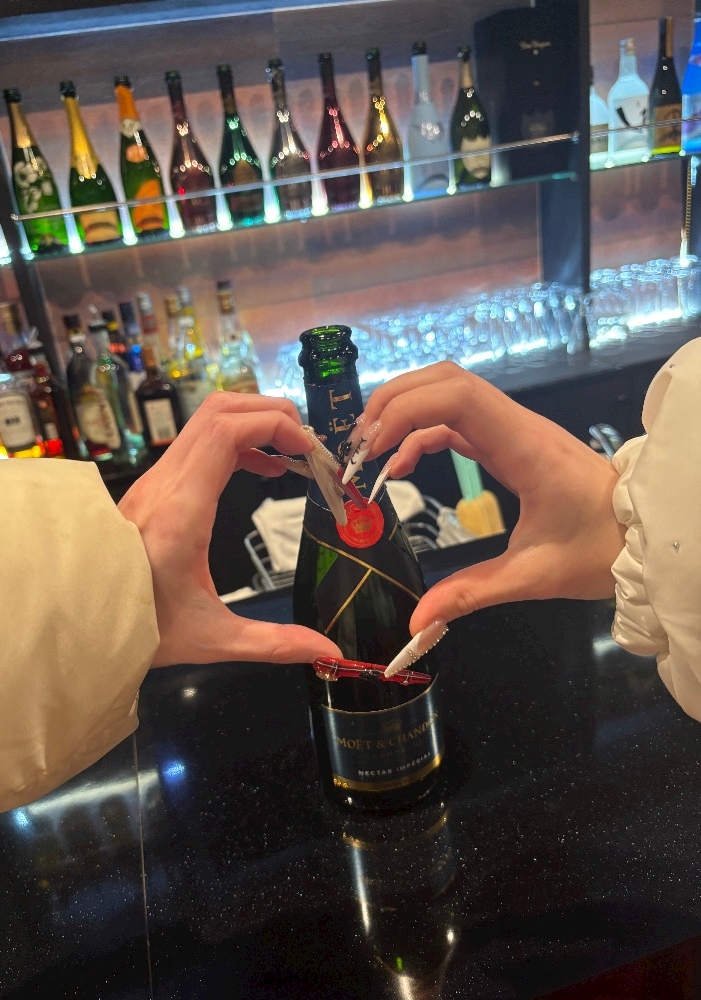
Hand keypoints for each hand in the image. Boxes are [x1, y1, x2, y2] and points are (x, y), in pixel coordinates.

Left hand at [119, 392, 341, 667]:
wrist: (80, 622)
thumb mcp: (214, 639)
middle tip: (309, 446)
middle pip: (219, 412)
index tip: (310, 450)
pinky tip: (264, 469)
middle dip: (271, 415)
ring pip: (207, 421)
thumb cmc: (141, 630)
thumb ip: (274, 643)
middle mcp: (165, 484)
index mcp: (182, 510)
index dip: (275, 425)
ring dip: (253, 424)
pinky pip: (200, 444)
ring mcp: (155, 481)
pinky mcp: (153, 488)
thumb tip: (328, 650)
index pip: (228, 432)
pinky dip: (238, 442)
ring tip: (293, 453)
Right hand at [346, 362, 624, 634]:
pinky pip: (458, 420)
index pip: (458, 397)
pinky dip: (423, 432)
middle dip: (395, 402)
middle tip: (360, 444)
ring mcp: (515, 429)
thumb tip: (416, 621)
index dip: (406, 410)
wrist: (646, 535)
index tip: (373, 449)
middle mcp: (518, 426)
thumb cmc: (599, 551)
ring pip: (450, 391)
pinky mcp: (512, 441)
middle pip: (446, 380)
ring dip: (406, 411)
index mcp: (525, 448)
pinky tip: (403, 465)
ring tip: (371, 450)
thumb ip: (470, 594)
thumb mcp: (533, 577)